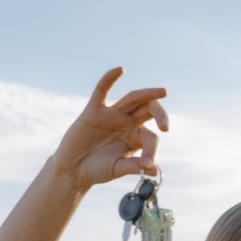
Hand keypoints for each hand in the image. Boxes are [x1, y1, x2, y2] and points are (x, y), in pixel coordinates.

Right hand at [51, 67, 168, 188]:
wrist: (74, 169)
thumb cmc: (98, 169)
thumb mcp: (117, 169)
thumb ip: (133, 167)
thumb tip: (154, 171)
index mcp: (136, 138)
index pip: (151, 138)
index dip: (151, 151)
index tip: (146, 165)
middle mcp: (128, 123)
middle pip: (149, 110)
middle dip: (160, 114)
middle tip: (166, 127)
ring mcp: (112, 115)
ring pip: (133, 99)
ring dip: (148, 94)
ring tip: (164, 92)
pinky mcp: (93, 111)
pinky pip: (102, 91)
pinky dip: (109, 79)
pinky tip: (120, 70)